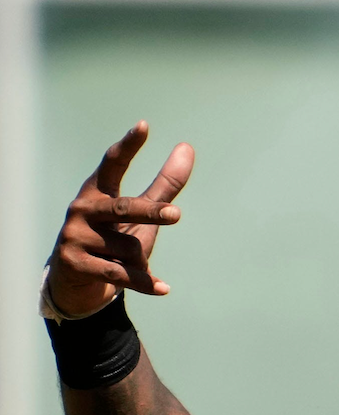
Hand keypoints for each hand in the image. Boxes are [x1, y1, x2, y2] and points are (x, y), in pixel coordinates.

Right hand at [47, 122, 193, 316]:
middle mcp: (82, 210)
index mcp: (97, 192)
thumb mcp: (139, 215)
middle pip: (124, 208)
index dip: (128, 146)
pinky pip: (122, 273)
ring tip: (129, 265)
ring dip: (141, 261)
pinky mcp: (75, 263)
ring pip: (129, 248)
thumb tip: (187, 147)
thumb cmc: (112, 240)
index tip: (143, 126)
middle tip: (176, 215)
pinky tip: (163, 288)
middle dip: (151, 212)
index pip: (112, 164)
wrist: (76, 284)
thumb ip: (164, 185)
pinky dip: (145, 283)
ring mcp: (74, 237)